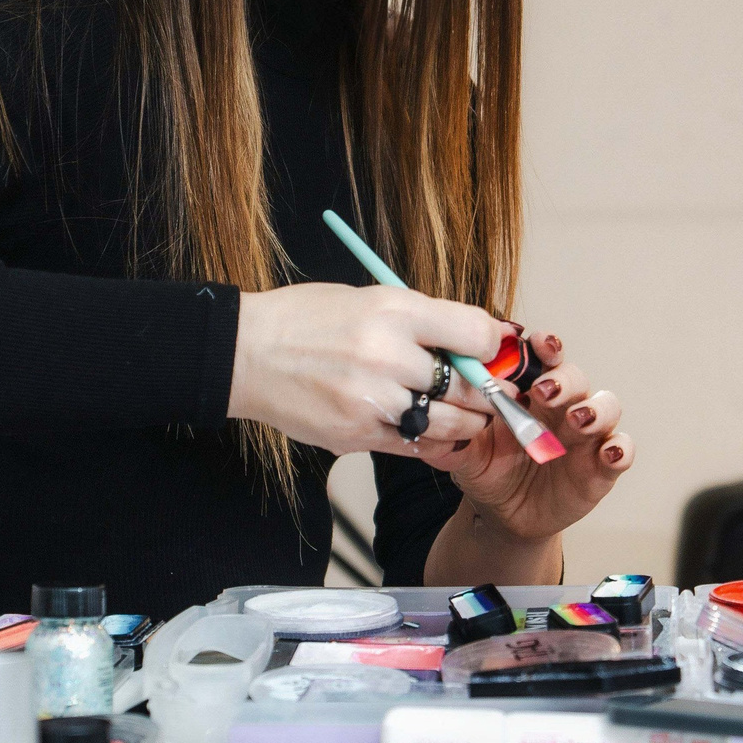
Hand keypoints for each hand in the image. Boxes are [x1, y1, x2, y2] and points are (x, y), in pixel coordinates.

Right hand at [228, 284, 503, 455]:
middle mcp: (386, 355)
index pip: (473, 332)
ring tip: (471, 416)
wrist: (246, 354)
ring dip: (468, 422)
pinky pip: (414, 444)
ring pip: (448, 423)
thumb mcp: (368, 298)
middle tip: (496, 393)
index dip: (491, 344)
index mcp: (393, 311)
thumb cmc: (306, 319)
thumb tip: (475, 337)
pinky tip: (438, 433)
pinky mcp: (357, 435)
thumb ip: (421, 319)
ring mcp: (372, 400)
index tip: (491, 350)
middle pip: (466, 384)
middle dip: (489, 392)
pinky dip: (433, 441)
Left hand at [438, 329, 633, 545]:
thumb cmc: (488, 471)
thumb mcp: (465, 454)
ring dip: (596, 408)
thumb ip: (450, 437)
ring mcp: (586, 434)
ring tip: (578, 419)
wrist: (504, 516)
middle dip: (564, 379)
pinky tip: (609, 452)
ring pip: (606, 405)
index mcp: (529, 392)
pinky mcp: (601, 466)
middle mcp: (562, 405)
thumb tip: (423, 421)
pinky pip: (622, 450)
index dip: (543, 346)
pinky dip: (620, 448)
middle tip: (545, 390)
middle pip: (575, 377)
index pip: (542, 357)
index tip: (534, 342)